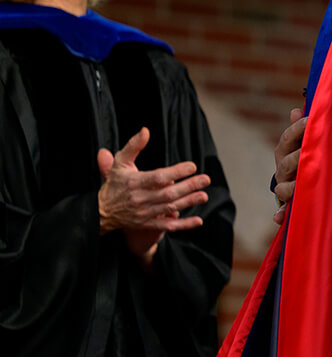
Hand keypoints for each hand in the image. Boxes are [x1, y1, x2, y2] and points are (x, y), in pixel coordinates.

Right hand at [97, 127, 209, 262]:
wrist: (101, 211)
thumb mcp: (120, 162)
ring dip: (189, 202)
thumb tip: (145, 130)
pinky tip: (198, 220)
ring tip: (204, 195)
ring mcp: (144, 213)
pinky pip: (167, 226)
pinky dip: (183, 225)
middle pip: (168, 193)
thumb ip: (134, 146)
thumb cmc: (114, 184)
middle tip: (205, 179)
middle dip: (189, 186)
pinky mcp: (147, 224)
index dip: (177, 172)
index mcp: (134, 182)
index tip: (192, 166)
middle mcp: (140, 199)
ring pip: (170, 208)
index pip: (158, 177)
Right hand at [272, 108, 305, 224]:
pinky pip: (283, 212)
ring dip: (291, 187)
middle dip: (298, 157)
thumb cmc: (309, 156)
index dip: (296, 129)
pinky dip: (281, 215)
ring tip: (300, 185)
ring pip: (282, 188)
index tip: (310, 120)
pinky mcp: (290, 204)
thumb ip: (302, 128)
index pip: (285, 139)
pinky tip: (279, 218)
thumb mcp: (306, 141)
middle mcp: (282, 170)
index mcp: (285, 152)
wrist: (305, 183)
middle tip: (311, 152)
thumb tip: (295, 111)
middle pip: (285, 163)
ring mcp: (285, 187)